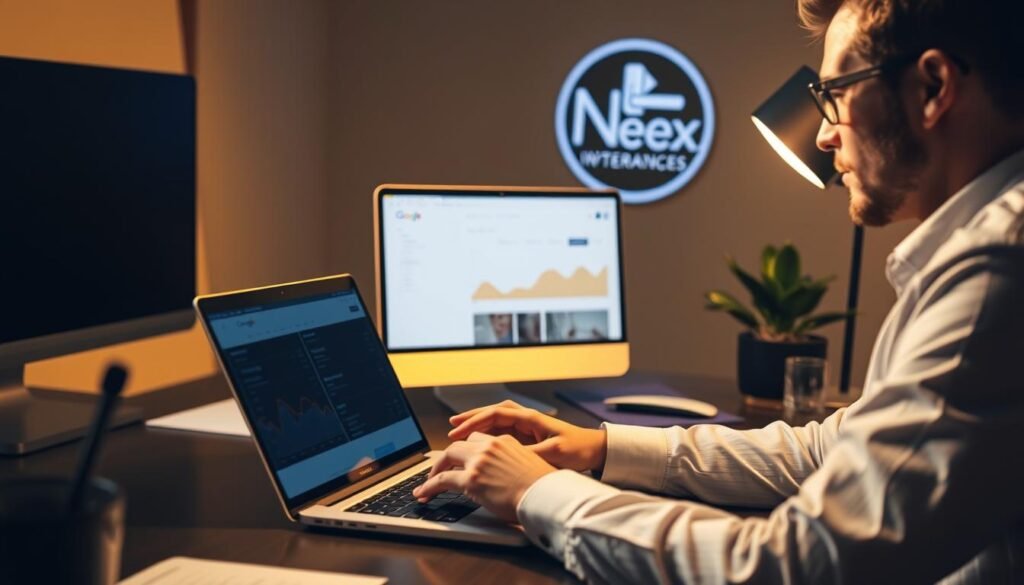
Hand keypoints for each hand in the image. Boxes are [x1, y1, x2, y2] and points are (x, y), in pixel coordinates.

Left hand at [412, 432, 555, 521]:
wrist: (546, 497)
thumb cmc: (542, 489)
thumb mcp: (528, 467)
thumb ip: (509, 465)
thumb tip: (501, 477)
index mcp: (505, 441)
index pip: (478, 440)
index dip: (465, 449)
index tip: (459, 457)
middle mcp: (490, 447)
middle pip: (459, 444)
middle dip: (445, 457)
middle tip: (438, 469)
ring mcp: (479, 461)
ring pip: (447, 457)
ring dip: (434, 470)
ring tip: (427, 483)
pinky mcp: (471, 478)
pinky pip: (442, 479)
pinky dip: (429, 486)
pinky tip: (424, 493)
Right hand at [448, 400, 606, 472]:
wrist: (595, 450)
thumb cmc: (578, 449)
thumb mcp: (553, 454)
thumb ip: (530, 455)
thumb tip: (507, 457)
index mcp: (530, 418)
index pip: (496, 414)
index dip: (475, 422)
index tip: (458, 431)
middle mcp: (526, 419)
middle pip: (492, 413)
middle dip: (471, 418)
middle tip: (451, 426)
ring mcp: (526, 427)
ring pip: (495, 421)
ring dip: (477, 424)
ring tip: (458, 430)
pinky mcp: (528, 437)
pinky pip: (502, 432)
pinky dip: (487, 434)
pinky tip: (477, 442)